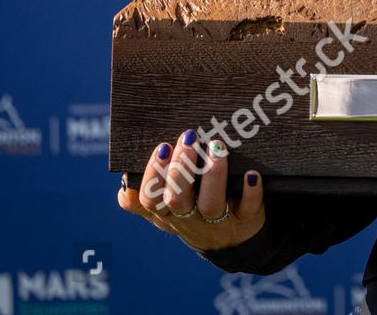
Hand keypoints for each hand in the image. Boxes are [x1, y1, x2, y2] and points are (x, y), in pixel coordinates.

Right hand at [117, 130, 264, 251]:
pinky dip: (250, 192)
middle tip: (189, 136)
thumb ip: (146, 193)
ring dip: (213, 175)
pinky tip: (251, 175)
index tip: (162, 147)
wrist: (233, 241)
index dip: (153, 176)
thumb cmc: (193, 210)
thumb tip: (126, 177)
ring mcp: (217, 221)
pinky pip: (248, 208)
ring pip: (210, 204)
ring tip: (217, 147)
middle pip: (177, 199)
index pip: (150, 199)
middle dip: (180, 168)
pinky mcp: (246, 220)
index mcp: (166, 213)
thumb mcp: (166, 209)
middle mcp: (189, 219)